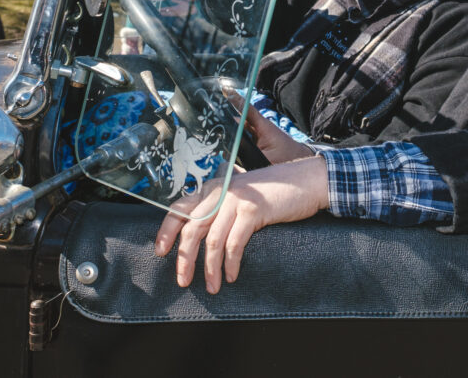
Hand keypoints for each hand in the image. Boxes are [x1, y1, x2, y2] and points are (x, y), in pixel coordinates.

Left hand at [154, 156, 328, 293]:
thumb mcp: (242, 194)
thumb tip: (200, 235)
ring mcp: (237, 199)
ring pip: (212, 240)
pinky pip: (234, 243)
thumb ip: (221, 207)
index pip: (180, 208)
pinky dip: (230, 263)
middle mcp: (221, 191)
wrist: (306, 180)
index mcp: (214, 187)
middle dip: (184, 258)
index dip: (166, 230)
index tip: (160, 252)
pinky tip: (231, 275)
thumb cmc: (275, 192)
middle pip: (191, 228)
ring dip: (209, 268)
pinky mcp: (254, 210)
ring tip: (212, 287)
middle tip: (183, 280)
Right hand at [223, 86, 313, 163]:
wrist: (300, 160)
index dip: (236, 100)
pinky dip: (235, 140)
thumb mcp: (266, 158)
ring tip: (217, 131)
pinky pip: (244, 138)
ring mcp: (259, 134)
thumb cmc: (287, 158)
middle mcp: (260, 128)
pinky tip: (226, 145)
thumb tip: (228, 156)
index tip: (226, 90)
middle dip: (227, 117)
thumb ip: (248, 157)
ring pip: (240, 130)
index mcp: (264, 127)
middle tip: (213, 114)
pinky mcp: (259, 142)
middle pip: (240, 120)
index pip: (247, 110)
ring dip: (230, 131)